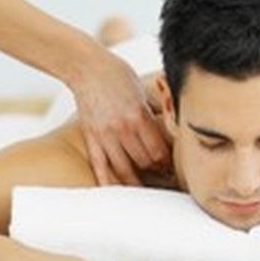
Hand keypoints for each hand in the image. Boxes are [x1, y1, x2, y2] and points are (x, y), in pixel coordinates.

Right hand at [71, 49, 170, 185]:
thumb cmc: (118, 74)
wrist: (86, 67)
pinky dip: (108, 183)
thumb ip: (154, 110)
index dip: (167, 163)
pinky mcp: (91, 137)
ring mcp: (105, 135)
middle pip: (144, 162)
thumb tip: (171, 122)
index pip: (159, 150)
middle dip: (156, 172)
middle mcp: (123, 128)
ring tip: (144, 190)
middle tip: (163, 178)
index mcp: (139, 115)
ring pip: (124, 170)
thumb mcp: (142, 90)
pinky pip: (100, 167)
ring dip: (136, 182)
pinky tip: (116, 194)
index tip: (172, 166)